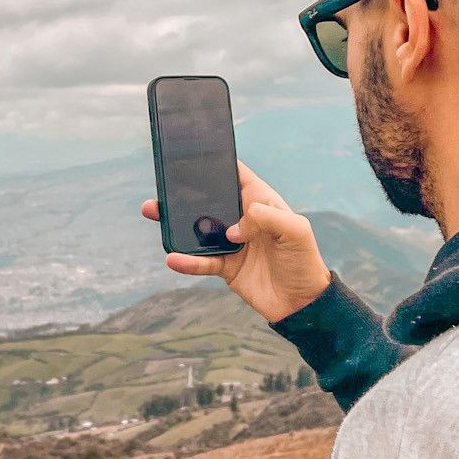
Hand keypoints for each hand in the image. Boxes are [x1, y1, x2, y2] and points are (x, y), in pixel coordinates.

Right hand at [141, 158, 332, 325]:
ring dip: (176, 222)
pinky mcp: (226, 267)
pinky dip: (187, 260)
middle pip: (209, 200)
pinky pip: (201, 261)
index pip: (237, 176)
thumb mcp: (295, 230)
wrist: (303, 303)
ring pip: (198, 229)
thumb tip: (231, 229)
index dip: (218, 164)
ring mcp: (232, 243)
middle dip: (185, 193)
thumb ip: (265, 217)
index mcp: (261, 202)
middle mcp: (244, 219)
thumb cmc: (305, 260)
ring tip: (153, 212)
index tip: (193, 155)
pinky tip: (173, 258)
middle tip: (163, 186)